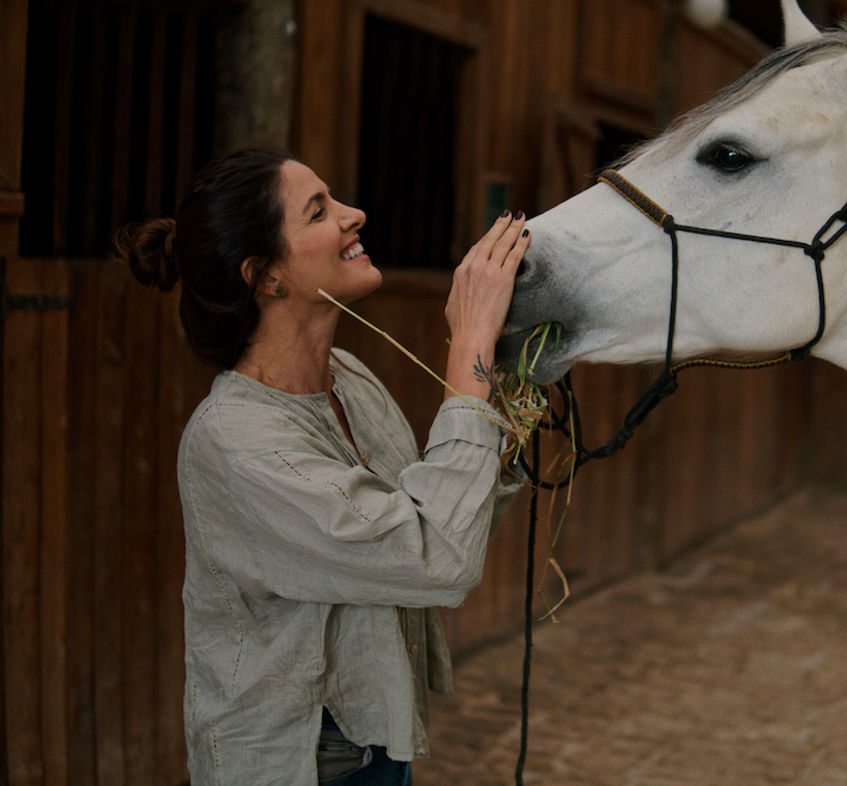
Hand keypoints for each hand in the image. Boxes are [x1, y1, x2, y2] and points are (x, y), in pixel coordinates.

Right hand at [445, 211, 529, 342]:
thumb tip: (460, 294)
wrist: (471, 336)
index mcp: (460, 273)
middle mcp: (473, 268)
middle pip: (489, 240)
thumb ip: (458, 294)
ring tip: (521, 218)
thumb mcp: (452, 306)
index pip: (476, 250)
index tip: (494, 233)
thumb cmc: (462, 328)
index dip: (487, 239)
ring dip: (514, 229)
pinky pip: (515, 255)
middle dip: (501, 226)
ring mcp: (489, 272)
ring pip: (503, 244)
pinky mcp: (503, 279)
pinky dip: (522, 243)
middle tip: (509, 215)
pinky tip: (528, 234)